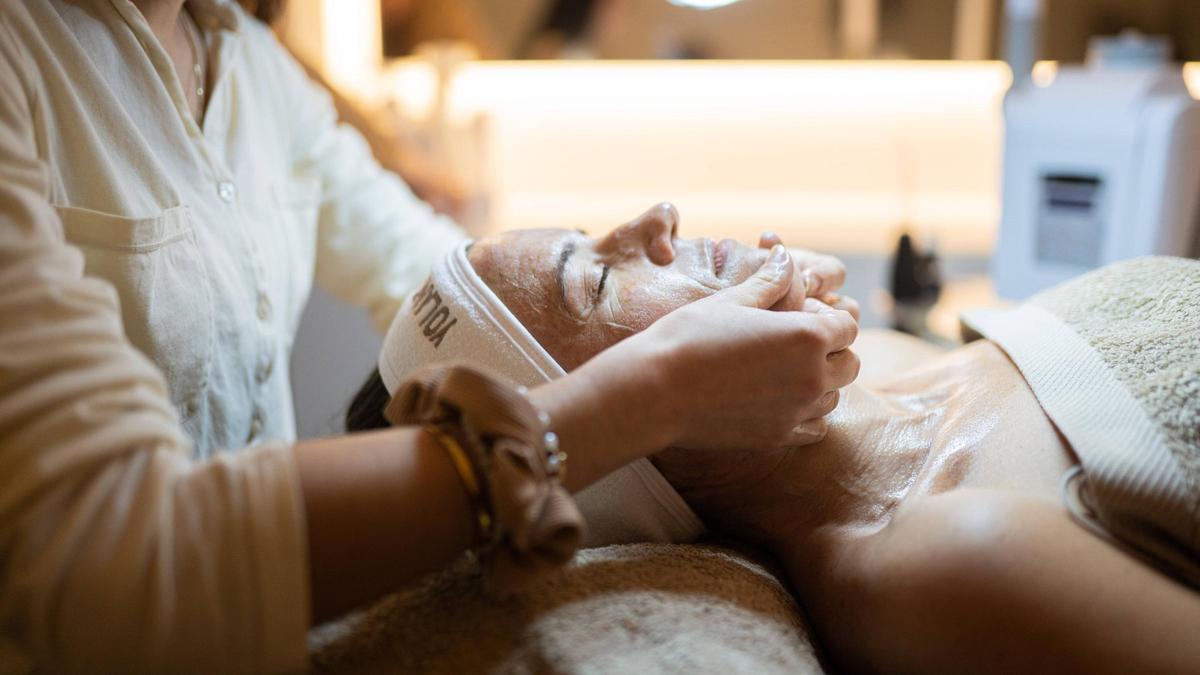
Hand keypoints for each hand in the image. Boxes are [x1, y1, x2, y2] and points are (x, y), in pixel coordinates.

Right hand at [601, 244, 859, 450]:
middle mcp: (813, 376)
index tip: (804, 318)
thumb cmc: (690, 336)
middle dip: (831, 352)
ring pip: (834, 397)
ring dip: (821, 384)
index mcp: (808, 336)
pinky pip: (815, 429)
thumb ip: (770, 281)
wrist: (655, 390)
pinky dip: (808, 415)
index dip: (827, 319)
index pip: (846, 326)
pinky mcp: (778, 437)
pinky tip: (782, 402)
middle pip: (849, 364)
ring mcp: (797, 411)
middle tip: (795, 345)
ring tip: (785, 372)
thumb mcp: (733, 300)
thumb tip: (785, 257)